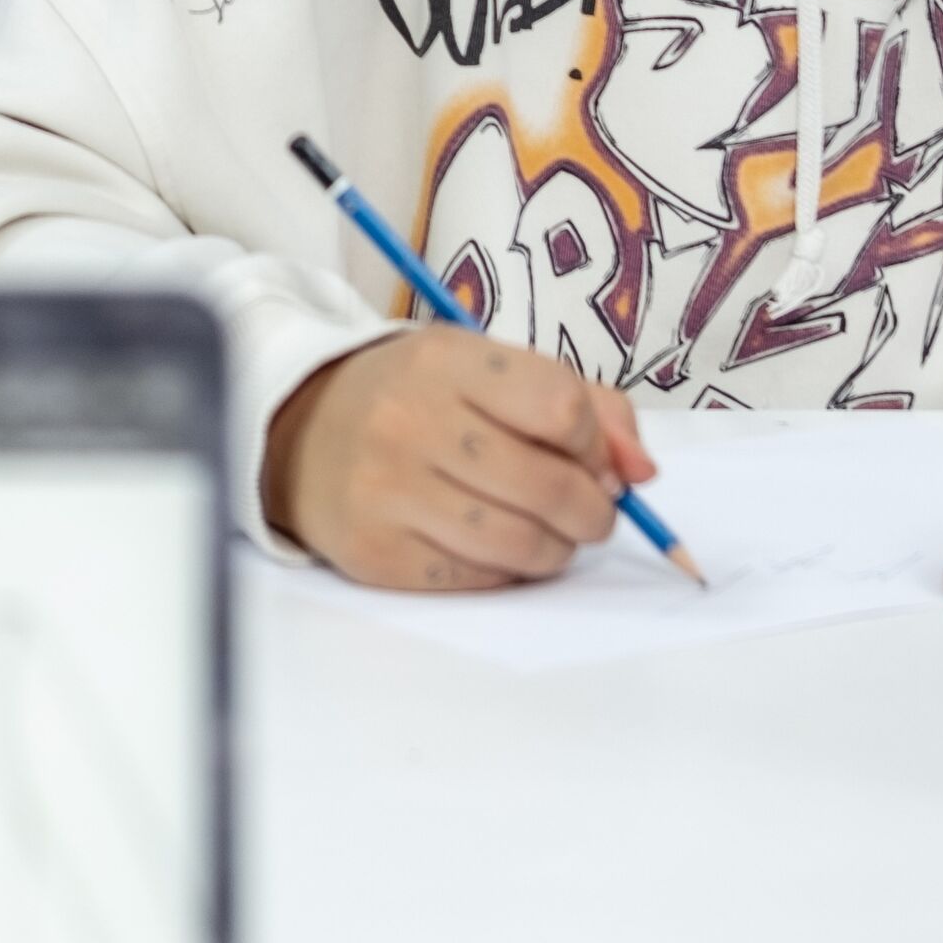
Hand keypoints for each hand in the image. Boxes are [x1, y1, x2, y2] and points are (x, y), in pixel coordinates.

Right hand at [262, 325, 659, 591]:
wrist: (300, 431)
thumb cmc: (416, 398)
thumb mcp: (487, 370)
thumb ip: (583, 406)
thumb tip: (642, 473)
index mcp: (446, 362)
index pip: (563, 409)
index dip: (598, 445)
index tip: (593, 458)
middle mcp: (411, 422)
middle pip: (552, 487)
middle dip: (595, 512)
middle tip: (590, 513)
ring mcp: (388, 491)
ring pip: (522, 545)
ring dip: (557, 550)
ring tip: (548, 534)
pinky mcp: (376, 552)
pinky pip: (479, 580)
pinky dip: (507, 573)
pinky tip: (495, 548)